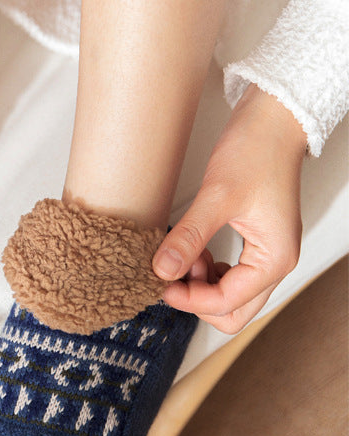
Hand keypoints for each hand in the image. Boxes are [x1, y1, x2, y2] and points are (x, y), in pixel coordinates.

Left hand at [152, 83, 307, 333]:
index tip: (160, 283)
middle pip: (234, 312)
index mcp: (274, 259)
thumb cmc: (255, 152)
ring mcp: (267, 255)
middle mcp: (276, 263)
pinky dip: (208, 272)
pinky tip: (194, 250)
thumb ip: (189, 237)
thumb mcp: (216, 196)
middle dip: (199, 300)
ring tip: (185, 254)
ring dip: (203, 286)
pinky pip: (231, 276)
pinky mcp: (255, 244)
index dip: (189, 300)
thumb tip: (162, 271)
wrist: (272, 122)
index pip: (227, 304)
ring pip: (232, 297)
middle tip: (174, 271)